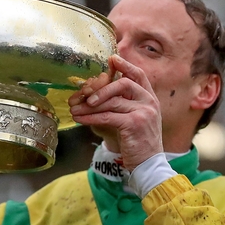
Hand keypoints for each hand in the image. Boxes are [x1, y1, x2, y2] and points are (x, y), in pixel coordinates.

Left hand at [68, 55, 162, 169]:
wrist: (149, 165)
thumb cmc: (139, 143)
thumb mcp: (137, 120)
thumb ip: (127, 105)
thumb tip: (101, 94)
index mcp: (150, 99)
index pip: (139, 75)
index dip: (125, 66)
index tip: (112, 59)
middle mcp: (149, 102)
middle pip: (122, 84)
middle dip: (100, 88)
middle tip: (83, 95)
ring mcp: (143, 112)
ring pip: (112, 102)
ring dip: (89, 105)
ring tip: (74, 109)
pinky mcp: (134, 124)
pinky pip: (107, 116)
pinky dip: (90, 117)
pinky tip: (80, 119)